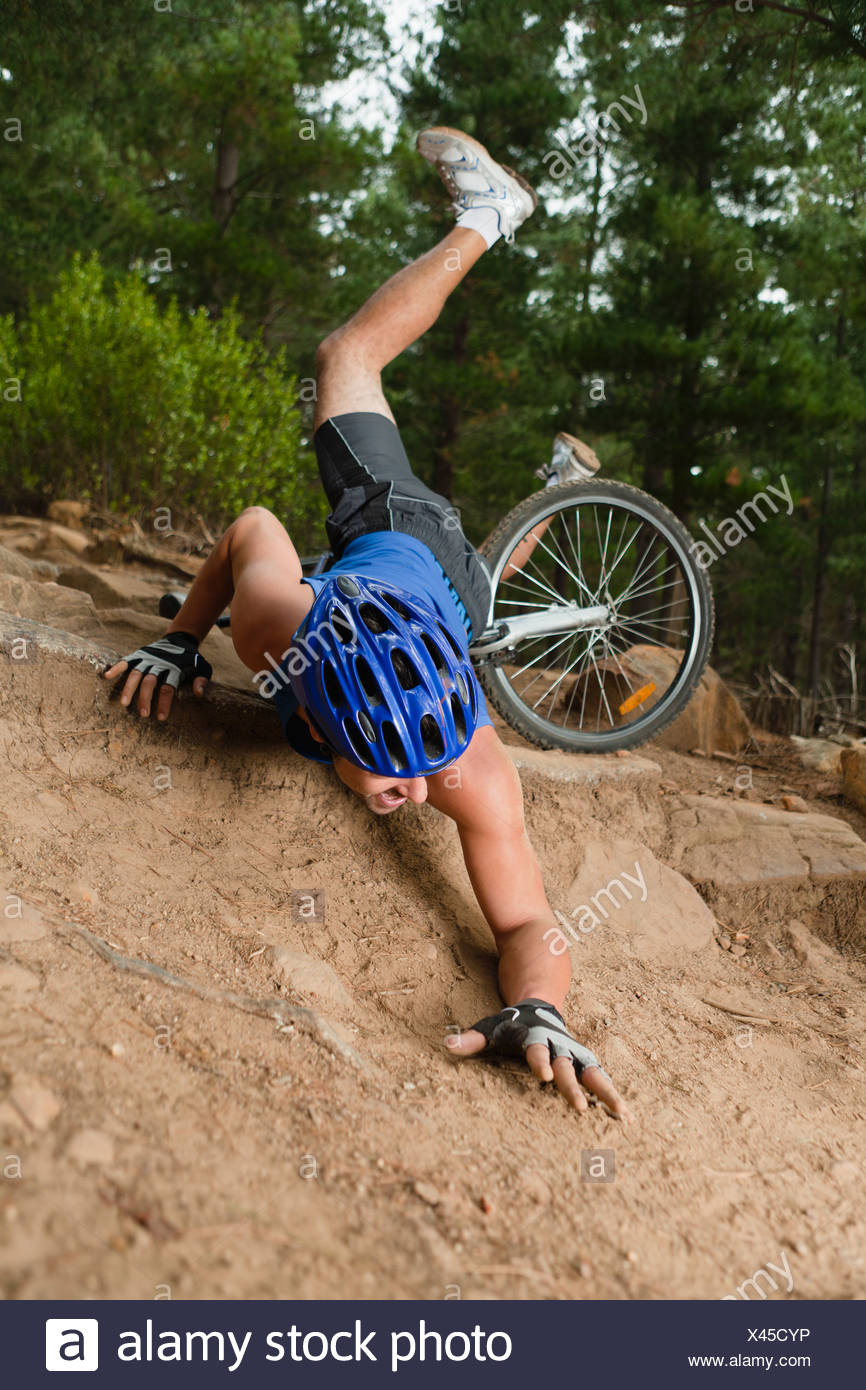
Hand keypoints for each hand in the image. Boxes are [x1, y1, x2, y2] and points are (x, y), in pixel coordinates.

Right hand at [103, 632, 211, 720]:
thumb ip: (201, 680)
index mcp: (174, 669)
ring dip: (129, 688)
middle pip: (150, 682)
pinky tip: (107, 676)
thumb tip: (199, 694)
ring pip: (136, 674)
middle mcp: (159, 664)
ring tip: (123, 703)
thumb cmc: (191, 660)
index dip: (164, 702)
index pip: (168, 687)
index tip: (160, 717)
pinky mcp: (138, 655)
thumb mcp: (202, 668)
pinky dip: (116, 668)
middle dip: (145, 698)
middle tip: (143, 714)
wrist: (180, 640)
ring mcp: (147, 659)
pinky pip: (125, 661)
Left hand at [446, 998, 629, 1118]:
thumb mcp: (490, 1028)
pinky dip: (612, 1096)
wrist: (539, 1006)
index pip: (536, 1052)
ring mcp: (574, 1054)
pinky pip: (600, 1080)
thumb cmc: (511, 1025)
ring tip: (622, 1114)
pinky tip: (624, 1116)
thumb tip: (447, 1044)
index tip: (543, 1075)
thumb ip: (472, 1039)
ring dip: (605, 1092)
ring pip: (592, 1074)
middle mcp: (558, 1047)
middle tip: (579, 1108)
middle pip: (566, 1068)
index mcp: (535, 1039)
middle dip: (572, 1087)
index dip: (539, 1062)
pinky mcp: (583, 1062)